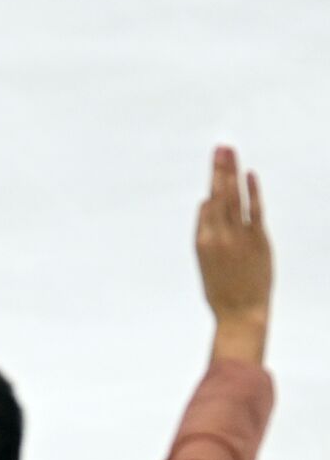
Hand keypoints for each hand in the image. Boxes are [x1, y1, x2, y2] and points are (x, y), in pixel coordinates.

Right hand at [196, 147, 272, 333]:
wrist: (241, 312)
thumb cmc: (221, 292)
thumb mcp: (204, 264)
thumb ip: (206, 234)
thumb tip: (207, 207)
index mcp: (202, 241)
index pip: (206, 207)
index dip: (212, 186)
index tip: (217, 163)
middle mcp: (218, 235)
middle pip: (218, 195)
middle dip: (219, 169)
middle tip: (220, 147)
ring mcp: (239, 236)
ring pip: (233, 197)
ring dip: (231, 173)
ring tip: (229, 152)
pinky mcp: (258, 240)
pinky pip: (254, 209)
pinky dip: (252, 191)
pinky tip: (249, 174)